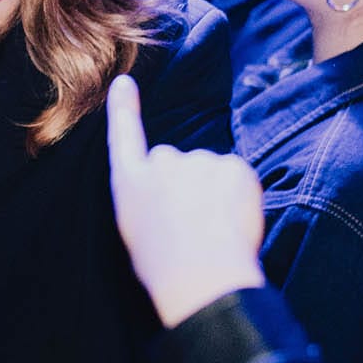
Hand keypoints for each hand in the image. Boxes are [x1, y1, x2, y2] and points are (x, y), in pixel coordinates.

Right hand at [107, 76, 264, 328]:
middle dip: (185, 181)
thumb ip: (147, 199)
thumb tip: (168, 192)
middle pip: (175, 161)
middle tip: (192, 222)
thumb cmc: (164, 268)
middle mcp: (161, 162)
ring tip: (213, 231)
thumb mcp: (136, 230)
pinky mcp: (233, 166)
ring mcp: (198, 161)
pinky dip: (239, 197)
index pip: (124, 136)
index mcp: (130, 182)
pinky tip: (233, 224)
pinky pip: (237, 178)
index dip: (123, 109)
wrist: (201, 279)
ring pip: (210, 171)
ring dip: (215, 192)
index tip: (124, 83)